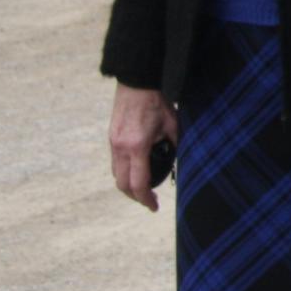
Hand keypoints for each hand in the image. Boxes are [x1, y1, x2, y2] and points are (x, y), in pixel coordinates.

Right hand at [108, 82, 178, 211]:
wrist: (137, 83)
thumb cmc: (158, 102)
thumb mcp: (173, 124)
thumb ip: (174, 145)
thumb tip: (179, 161)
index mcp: (137, 146)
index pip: (138, 183)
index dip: (146, 199)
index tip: (154, 207)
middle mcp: (121, 147)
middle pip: (122, 184)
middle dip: (135, 197)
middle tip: (149, 201)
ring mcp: (113, 143)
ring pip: (116, 174)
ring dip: (128, 186)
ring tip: (143, 189)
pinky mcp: (111, 138)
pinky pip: (115, 163)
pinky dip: (124, 172)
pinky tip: (136, 171)